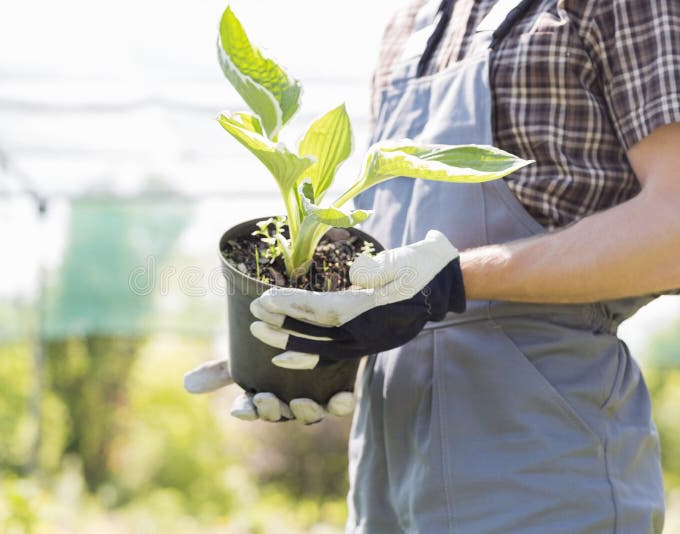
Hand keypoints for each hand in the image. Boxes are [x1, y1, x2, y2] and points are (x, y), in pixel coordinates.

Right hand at [183, 359, 354, 423]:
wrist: (315, 334)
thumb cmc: (276, 349)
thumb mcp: (246, 355)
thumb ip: (220, 370)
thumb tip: (186, 384)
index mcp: (265, 396)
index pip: (251, 408)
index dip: (246, 410)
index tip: (240, 408)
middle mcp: (289, 402)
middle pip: (280, 413)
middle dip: (272, 410)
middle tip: (266, 398)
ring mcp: (316, 398)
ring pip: (310, 414)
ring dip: (304, 412)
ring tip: (299, 402)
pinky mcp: (340, 389)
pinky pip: (342, 404)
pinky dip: (341, 403)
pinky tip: (340, 396)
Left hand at [249, 230, 465, 369]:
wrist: (446, 282)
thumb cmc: (423, 265)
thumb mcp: (406, 259)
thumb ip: (381, 267)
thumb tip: (356, 274)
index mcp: (375, 312)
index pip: (325, 312)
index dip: (292, 307)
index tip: (264, 299)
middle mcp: (369, 334)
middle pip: (316, 334)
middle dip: (282, 326)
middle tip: (251, 318)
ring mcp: (368, 341)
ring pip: (320, 348)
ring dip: (288, 341)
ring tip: (259, 333)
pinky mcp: (366, 341)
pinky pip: (331, 354)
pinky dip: (307, 355)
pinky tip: (286, 354)